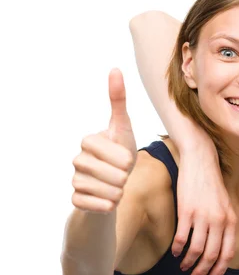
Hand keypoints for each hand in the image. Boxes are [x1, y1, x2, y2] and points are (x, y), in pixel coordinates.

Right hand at [72, 69, 135, 212]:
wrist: (113, 185)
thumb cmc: (120, 153)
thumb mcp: (124, 128)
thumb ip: (119, 100)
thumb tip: (115, 68)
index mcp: (88, 140)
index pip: (118, 155)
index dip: (127, 160)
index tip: (124, 159)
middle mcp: (77, 159)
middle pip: (116, 174)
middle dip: (125, 177)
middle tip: (121, 174)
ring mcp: (75, 180)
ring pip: (110, 191)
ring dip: (120, 191)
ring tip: (116, 186)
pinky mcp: (76, 200)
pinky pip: (101, 206)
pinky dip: (110, 205)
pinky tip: (108, 199)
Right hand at [174, 147, 236, 274]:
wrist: (201, 161)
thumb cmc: (212, 184)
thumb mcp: (226, 205)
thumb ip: (225, 225)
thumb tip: (219, 248)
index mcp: (231, 220)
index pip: (228, 252)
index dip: (220, 270)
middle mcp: (219, 221)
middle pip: (211, 255)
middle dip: (202, 271)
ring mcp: (202, 216)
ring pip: (196, 250)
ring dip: (188, 262)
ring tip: (183, 267)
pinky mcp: (186, 211)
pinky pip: (181, 237)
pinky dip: (177, 249)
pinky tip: (175, 252)